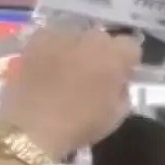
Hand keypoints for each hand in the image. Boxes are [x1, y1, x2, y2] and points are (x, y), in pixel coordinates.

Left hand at [0, 28, 140, 159]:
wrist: (32, 128)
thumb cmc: (80, 126)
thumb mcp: (116, 116)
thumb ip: (122, 91)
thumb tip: (118, 82)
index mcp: (115, 57)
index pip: (131, 47)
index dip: (127, 63)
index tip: (121, 78)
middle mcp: (91, 39)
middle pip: (103, 39)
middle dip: (102, 54)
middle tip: (93, 77)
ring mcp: (62, 36)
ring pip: (77, 37)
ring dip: (77, 51)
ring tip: (67, 73)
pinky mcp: (37, 40)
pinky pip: (53, 39)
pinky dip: (54, 50)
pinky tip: (48, 69)